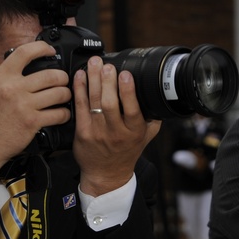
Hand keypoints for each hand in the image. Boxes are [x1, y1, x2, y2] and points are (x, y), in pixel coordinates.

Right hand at [0, 41, 71, 176]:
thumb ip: (10, 76)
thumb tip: (30, 64)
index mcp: (2, 76)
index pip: (24, 52)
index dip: (41, 48)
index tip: (50, 50)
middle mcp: (13, 88)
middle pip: (51, 74)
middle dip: (63, 78)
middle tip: (63, 82)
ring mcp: (23, 105)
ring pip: (59, 93)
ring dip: (67, 95)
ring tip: (64, 98)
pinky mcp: (33, 122)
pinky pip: (59, 114)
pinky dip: (64, 114)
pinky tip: (61, 114)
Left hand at [72, 55, 160, 195]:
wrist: (107, 175)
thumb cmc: (126, 153)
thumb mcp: (146, 138)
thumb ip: (152, 118)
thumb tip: (158, 96)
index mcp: (134, 132)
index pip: (132, 110)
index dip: (128, 91)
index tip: (126, 74)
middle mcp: (116, 133)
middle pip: (110, 103)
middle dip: (108, 81)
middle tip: (107, 65)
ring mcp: (97, 132)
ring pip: (94, 101)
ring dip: (94, 79)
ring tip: (94, 63)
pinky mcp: (83, 132)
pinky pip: (80, 106)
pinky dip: (80, 89)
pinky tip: (81, 76)